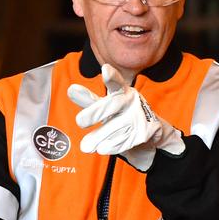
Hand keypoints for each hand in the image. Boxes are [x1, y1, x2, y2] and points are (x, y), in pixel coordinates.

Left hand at [66, 63, 184, 170]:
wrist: (148, 133)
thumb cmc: (121, 115)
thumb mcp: (104, 106)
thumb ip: (88, 99)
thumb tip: (70, 90)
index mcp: (121, 91)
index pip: (115, 82)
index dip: (111, 77)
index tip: (105, 70)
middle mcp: (131, 100)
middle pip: (112, 105)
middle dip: (95, 112)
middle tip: (79, 122)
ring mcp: (139, 116)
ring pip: (117, 125)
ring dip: (100, 136)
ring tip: (86, 146)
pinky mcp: (144, 131)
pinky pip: (125, 140)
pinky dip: (112, 145)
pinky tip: (102, 148)